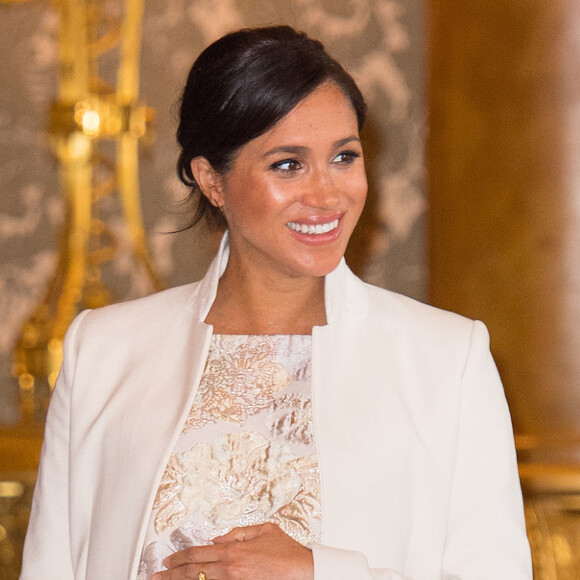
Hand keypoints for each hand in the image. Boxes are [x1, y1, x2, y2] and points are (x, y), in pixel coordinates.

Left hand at [152, 522, 313, 579]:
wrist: (303, 571)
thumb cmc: (287, 552)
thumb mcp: (264, 530)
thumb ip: (238, 532)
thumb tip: (218, 539)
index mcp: (234, 549)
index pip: (198, 553)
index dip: (179, 557)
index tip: (168, 560)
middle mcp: (230, 567)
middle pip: (192, 571)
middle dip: (171, 574)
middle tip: (156, 576)